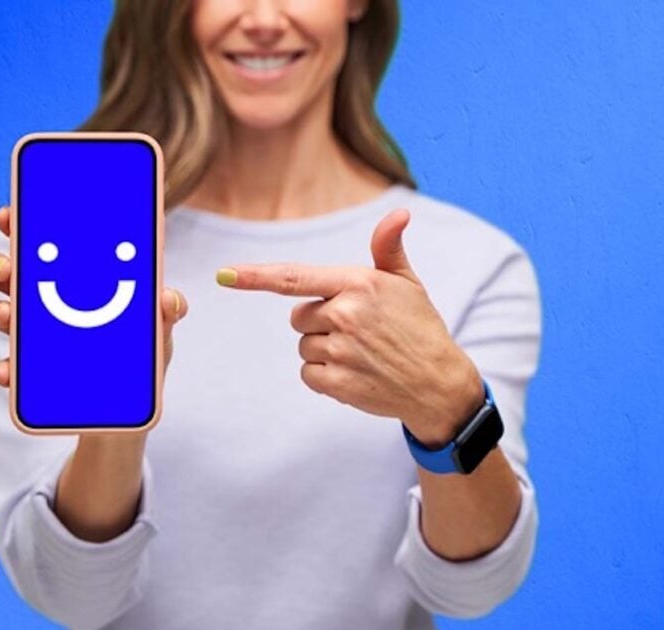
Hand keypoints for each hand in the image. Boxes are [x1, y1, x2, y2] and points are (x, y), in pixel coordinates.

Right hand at [0, 205, 188, 387]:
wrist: (130, 408)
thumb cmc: (140, 354)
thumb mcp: (158, 328)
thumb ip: (167, 310)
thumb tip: (168, 298)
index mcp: (68, 278)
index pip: (36, 242)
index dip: (17, 224)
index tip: (8, 214)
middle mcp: (39, 301)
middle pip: (1, 272)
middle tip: (8, 268)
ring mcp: (28, 336)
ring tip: (10, 316)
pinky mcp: (27, 374)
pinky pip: (6, 366)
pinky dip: (5, 368)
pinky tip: (8, 371)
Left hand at [215, 208, 483, 446]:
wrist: (439, 383)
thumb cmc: (419, 327)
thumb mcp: (407, 283)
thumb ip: (388, 248)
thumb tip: (398, 213)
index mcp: (357, 284)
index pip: (294, 278)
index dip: (255, 276)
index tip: (224, 274)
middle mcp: (345, 314)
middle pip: (297, 316)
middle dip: (319, 321)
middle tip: (357, 329)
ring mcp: (341, 350)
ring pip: (304, 346)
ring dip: (324, 350)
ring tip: (361, 353)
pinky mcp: (338, 382)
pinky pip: (309, 374)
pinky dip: (326, 376)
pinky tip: (356, 373)